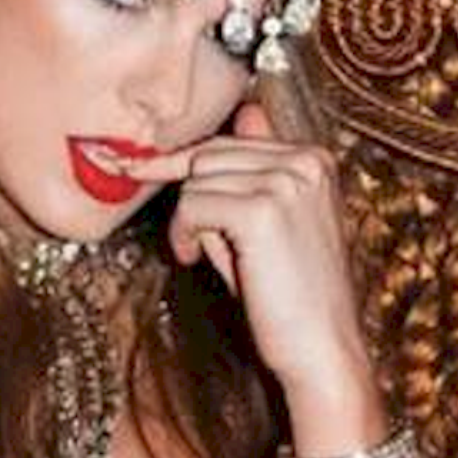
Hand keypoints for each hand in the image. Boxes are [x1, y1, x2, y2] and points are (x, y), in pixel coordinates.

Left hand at [122, 104, 388, 454]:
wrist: (321, 349)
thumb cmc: (290, 294)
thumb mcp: (270, 223)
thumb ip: (254, 171)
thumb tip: (246, 108)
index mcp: (314, 158)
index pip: (231, 141)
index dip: (185, 163)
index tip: (136, 166)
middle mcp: (306, 160)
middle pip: (210, 154)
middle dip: (188, 196)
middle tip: (188, 240)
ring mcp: (287, 182)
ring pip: (198, 179)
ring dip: (188, 221)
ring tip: (202, 255)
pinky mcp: (264, 210)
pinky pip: (193, 204)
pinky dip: (184, 233)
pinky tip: (194, 258)